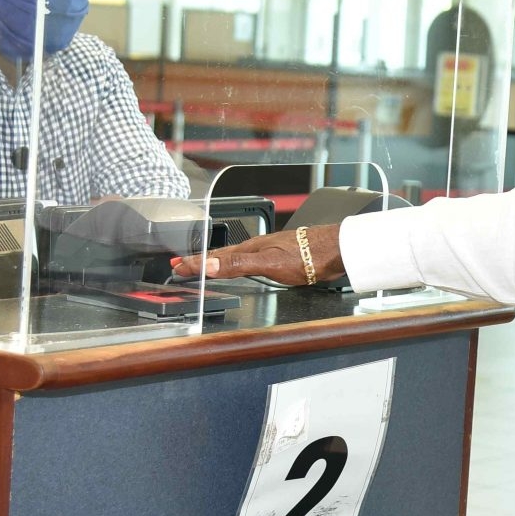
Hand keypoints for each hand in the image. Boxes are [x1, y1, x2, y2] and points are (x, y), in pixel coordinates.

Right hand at [175, 224, 343, 287]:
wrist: (336, 250)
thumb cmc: (308, 255)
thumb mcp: (269, 263)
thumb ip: (239, 265)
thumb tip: (209, 265)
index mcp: (251, 248)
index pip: (215, 257)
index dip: (196, 263)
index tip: (178, 267)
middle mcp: (257, 248)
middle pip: (222, 255)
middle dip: (201, 261)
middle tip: (182, 265)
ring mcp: (268, 251)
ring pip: (235, 257)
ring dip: (216, 262)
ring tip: (203, 265)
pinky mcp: (280, 257)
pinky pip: (249, 260)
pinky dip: (235, 264)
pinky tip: (241, 266)